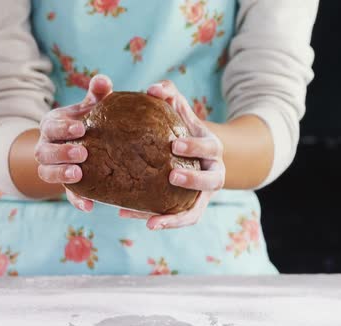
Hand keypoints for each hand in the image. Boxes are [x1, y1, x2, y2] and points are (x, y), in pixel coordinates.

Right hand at [35, 74, 112, 211]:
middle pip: (44, 152)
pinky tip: (90, 206)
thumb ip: (97, 94)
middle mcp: (45, 147)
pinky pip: (66, 195)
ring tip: (78, 174)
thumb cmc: (88, 120)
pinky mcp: (64, 185)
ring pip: (47, 173)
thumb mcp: (91, 107)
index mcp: (51, 126)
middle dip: (61, 152)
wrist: (84, 143)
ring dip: (61, 175)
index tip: (81, 128)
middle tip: (82, 153)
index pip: (51, 126)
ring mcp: (52, 168)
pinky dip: (76, 200)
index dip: (63, 128)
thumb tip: (103, 80)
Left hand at [119, 80, 225, 229]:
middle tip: (172, 175)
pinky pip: (176, 219)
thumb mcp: (178, 108)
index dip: (195, 147)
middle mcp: (213, 173)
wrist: (191, 152)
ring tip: (151, 221)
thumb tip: (153, 89)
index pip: (210, 147)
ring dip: (175, 218)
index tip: (174, 144)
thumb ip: (168, 94)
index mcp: (212, 148)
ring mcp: (202, 195)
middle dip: (194, 179)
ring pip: (196, 211)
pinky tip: (126, 215)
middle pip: (213, 180)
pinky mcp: (189, 208)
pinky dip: (158, 221)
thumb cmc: (181, 127)